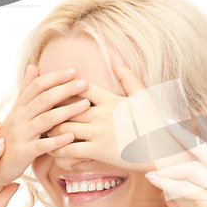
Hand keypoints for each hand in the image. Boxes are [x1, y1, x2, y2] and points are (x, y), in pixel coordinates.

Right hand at [0, 65, 88, 196]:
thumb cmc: (13, 135)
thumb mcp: (18, 111)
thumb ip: (27, 90)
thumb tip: (34, 66)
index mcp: (20, 106)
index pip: (37, 86)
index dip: (55, 77)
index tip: (74, 71)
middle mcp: (19, 117)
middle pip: (44, 99)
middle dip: (65, 89)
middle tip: (85, 83)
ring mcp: (21, 134)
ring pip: (45, 120)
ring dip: (67, 111)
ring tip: (86, 105)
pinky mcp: (23, 152)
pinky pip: (41, 145)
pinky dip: (57, 141)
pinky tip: (72, 136)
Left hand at [47, 58, 177, 172]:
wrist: (161, 151)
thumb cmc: (153, 123)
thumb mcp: (143, 96)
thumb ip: (127, 75)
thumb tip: (114, 54)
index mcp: (111, 99)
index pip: (80, 87)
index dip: (67, 87)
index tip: (60, 91)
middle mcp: (103, 114)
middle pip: (66, 107)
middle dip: (54, 109)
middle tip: (45, 112)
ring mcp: (100, 133)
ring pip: (63, 127)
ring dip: (53, 129)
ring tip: (48, 130)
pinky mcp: (99, 151)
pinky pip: (69, 149)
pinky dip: (59, 149)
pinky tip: (56, 149)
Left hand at [145, 125, 206, 206]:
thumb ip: (187, 203)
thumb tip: (168, 189)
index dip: (202, 144)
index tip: (184, 131)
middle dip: (188, 139)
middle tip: (168, 127)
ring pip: (195, 171)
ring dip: (170, 167)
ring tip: (151, 164)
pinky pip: (186, 188)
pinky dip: (168, 184)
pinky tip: (154, 182)